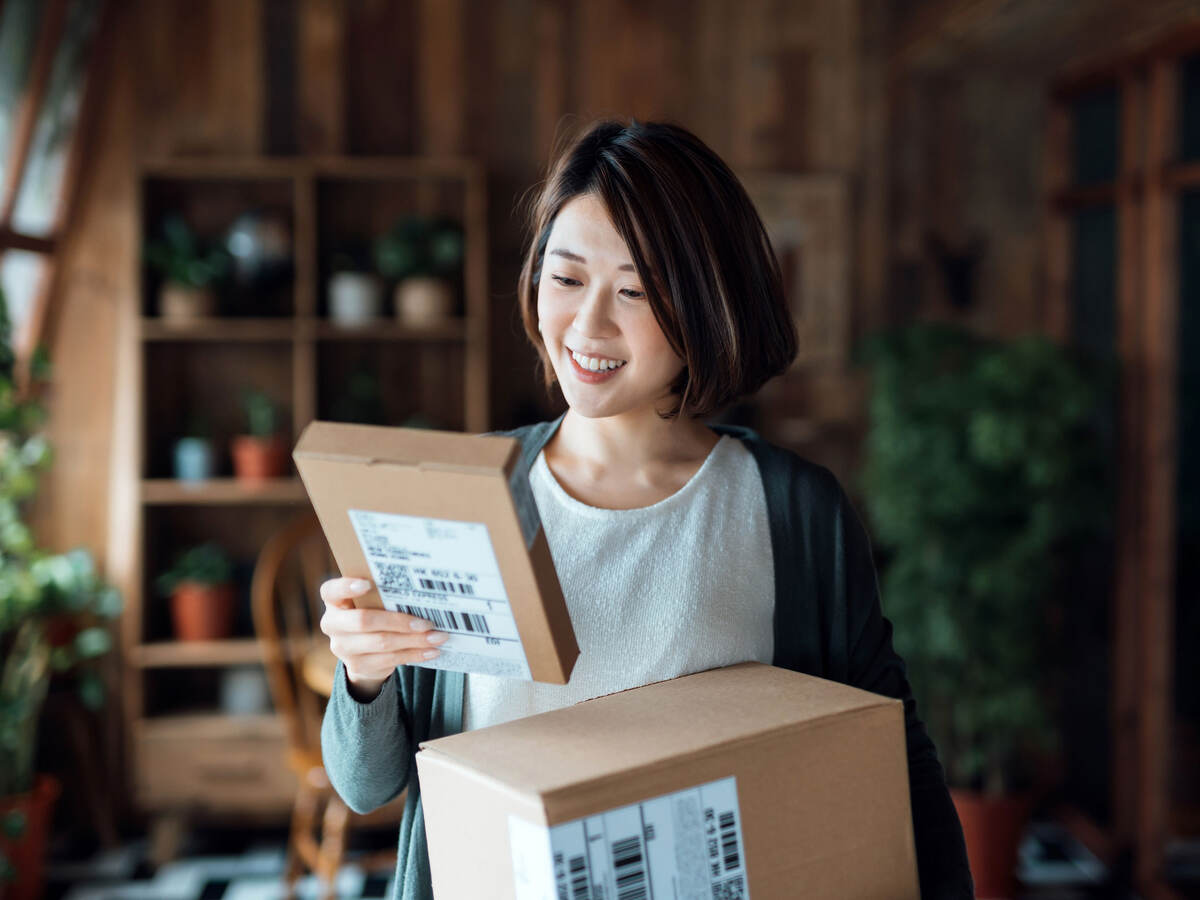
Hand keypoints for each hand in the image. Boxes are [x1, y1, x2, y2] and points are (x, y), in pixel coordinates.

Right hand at [318, 576, 448, 700]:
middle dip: (399, 621)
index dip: (346, 587)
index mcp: (334, 601)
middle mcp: (332, 624)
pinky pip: (390, 659)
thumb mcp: (372, 603)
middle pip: (363, 620)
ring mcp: (342, 648)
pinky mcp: (357, 666)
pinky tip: (431, 651)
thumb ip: (383, 596)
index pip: (331, 591)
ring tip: (438, 637)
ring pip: (381, 643)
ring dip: (414, 640)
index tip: (367, 583)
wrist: (363, 652)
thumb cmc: (373, 615)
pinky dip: (414, 654)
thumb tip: (423, 593)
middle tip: (427, 623)